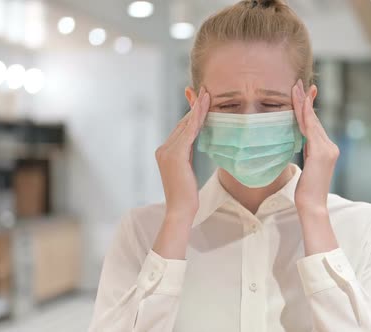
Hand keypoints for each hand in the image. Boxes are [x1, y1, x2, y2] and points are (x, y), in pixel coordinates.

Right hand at [155, 87, 209, 221]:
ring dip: (198, 108)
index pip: (181, 127)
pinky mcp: (175, 155)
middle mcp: (163, 148)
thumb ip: (186, 155)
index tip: (197, 98)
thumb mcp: (186, 170)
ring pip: (186, 125)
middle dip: (194, 105)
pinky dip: (197, 119)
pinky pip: (189, 132)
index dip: (191, 112)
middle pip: (182, 122)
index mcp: (165, 151)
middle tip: (203, 90)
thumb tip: (193, 144)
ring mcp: (167, 151)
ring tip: (207, 94)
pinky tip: (203, 108)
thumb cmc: (186, 194)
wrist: (180, 209)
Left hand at [291, 80, 339, 215]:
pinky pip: (311, 129)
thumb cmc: (307, 191)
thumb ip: (308, 153)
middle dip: (305, 100)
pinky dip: (305, 114)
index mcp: (326, 150)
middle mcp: (330, 147)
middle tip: (299, 83)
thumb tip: (303, 141)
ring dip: (303, 103)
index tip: (303, 94)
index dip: (308, 109)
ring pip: (312, 121)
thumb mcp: (307, 167)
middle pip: (314, 119)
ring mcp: (327, 149)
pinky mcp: (321, 152)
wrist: (313, 205)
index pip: (314, 126)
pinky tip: (300, 103)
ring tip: (296, 87)